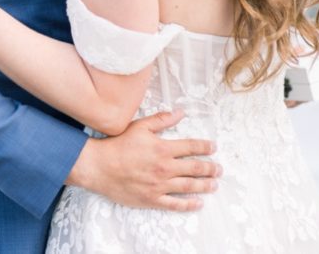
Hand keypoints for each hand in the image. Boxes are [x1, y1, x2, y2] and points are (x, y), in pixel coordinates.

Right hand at [70, 110, 221, 210]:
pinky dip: (188, 204)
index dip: (205, 147)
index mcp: (163, 148)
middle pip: (195, 168)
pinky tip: (198, 203)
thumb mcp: (140, 126)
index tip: (213, 147)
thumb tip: (181, 113)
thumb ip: (162, 120)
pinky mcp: (151, 199)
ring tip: (214, 184)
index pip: (192, 147)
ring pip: (188, 186)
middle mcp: (164, 168)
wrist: (98, 167)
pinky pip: (174, 204)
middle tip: (219, 169)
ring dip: (204, 185)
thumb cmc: (118, 145)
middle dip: (210, 168)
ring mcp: (159, 185)